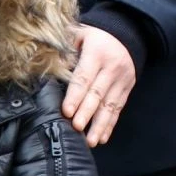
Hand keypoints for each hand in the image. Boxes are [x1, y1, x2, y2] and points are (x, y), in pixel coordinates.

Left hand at [62, 26, 137, 147]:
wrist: (128, 34)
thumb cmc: (95, 37)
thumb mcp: (80, 34)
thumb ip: (65, 47)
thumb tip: (48, 64)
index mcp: (97, 53)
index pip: (84, 77)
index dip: (75, 95)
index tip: (67, 111)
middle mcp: (112, 68)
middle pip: (98, 93)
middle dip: (87, 112)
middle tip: (76, 127)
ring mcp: (122, 80)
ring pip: (110, 105)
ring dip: (100, 124)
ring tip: (91, 141)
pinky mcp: (127, 89)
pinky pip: (118, 109)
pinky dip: (111, 124)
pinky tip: (103, 138)